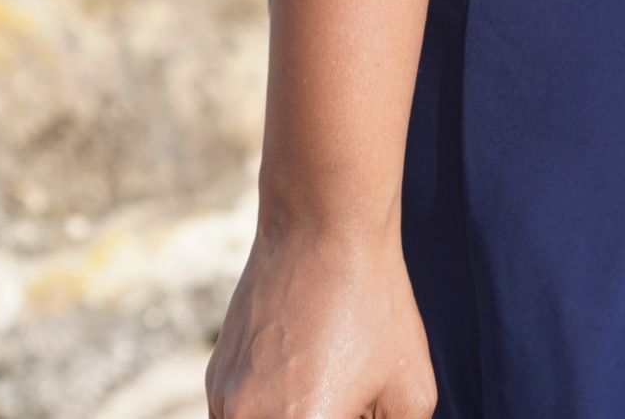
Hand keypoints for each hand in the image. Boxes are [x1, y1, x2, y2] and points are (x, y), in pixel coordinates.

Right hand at [206, 217, 435, 418]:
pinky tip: (305, 375)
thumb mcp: (410, 389)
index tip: (353, 410)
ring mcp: (223, 403)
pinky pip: (242, 418)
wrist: (320, 224)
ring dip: (294, 416)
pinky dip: (272, 411)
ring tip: (327, 381)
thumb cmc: (373, 303)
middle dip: (323, 417)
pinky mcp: (214, 380)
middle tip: (346, 396)